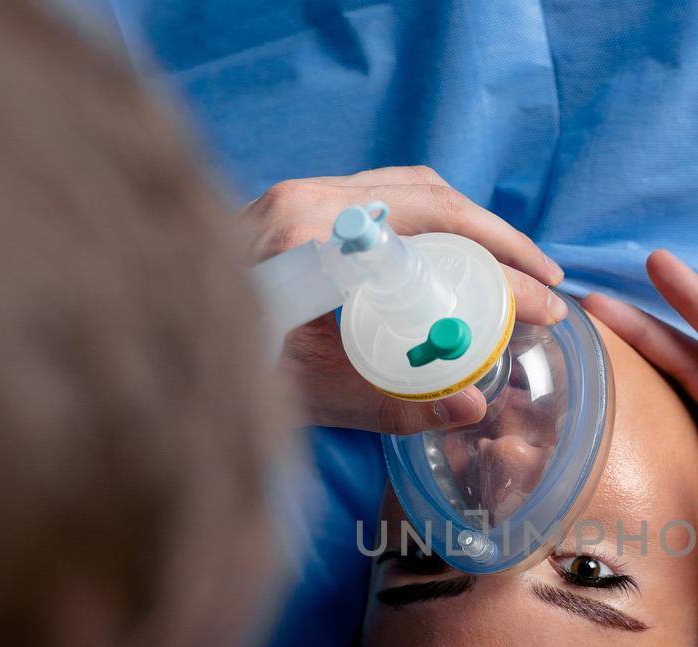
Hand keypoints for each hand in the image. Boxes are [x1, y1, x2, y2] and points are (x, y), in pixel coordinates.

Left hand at [241, 167, 565, 432]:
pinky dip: (432, 222)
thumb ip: (397, 405)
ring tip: (514, 271)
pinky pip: (381, 197)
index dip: (501, 269)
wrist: (148, 347)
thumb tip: (478, 406)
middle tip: (549, 286)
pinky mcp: (290, 204)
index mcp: (310, 238)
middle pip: (433, 198)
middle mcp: (304, 200)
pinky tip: (456, 261)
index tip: (544, 305)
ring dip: (470, 225)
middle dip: (501, 240)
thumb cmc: (220, 375)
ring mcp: (295, 195)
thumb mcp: (312, 399)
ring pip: (410, 189)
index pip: (435, 236)